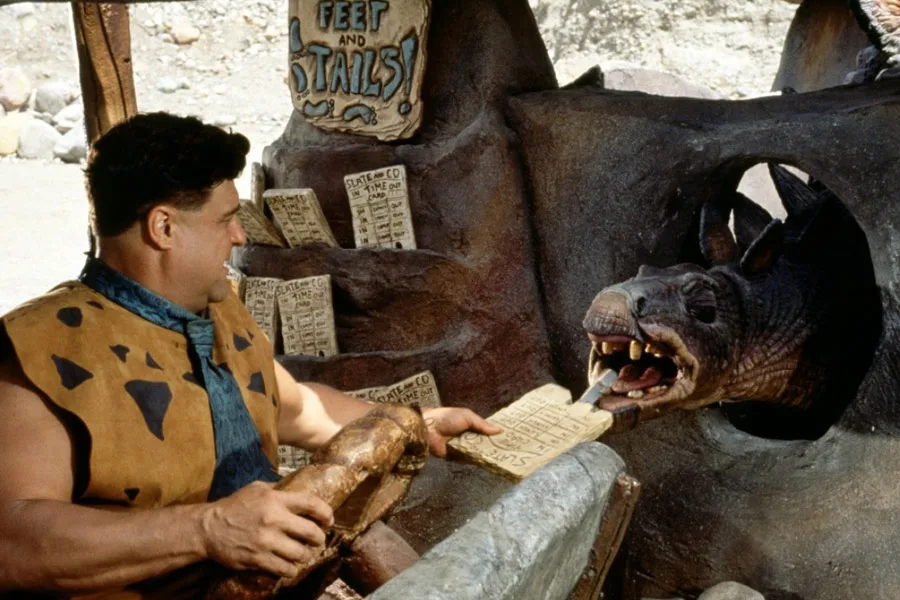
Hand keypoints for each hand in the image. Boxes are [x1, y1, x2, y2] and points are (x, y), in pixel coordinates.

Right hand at [199, 481, 333, 577]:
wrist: (208, 528)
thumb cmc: (234, 506)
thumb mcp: (256, 489)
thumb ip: (278, 489)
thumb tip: (297, 489)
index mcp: (275, 499)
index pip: (310, 503)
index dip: (325, 512)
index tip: (329, 519)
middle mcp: (273, 519)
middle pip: (311, 533)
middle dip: (319, 538)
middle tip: (317, 540)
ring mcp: (266, 541)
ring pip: (300, 554)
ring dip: (305, 555)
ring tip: (302, 554)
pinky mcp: (258, 559)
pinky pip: (285, 569)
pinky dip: (291, 569)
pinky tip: (289, 565)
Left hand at [422, 406, 501, 457]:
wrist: (429, 428)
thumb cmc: (447, 418)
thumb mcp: (467, 416)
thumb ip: (482, 424)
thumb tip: (499, 430)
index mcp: (470, 425)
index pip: (485, 431)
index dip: (494, 435)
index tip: (508, 439)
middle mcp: (467, 437)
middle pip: (483, 443)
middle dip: (493, 446)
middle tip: (508, 450)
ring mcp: (462, 448)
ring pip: (477, 453)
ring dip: (486, 454)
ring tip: (502, 457)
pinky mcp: (456, 457)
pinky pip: (468, 460)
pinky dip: (476, 460)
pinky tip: (488, 462)